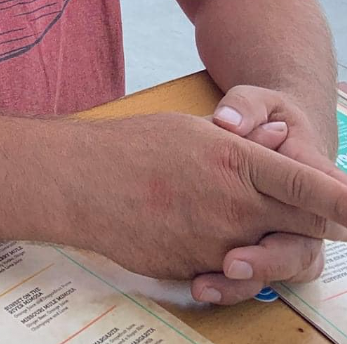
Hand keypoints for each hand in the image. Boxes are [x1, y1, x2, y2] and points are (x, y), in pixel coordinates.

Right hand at [75, 112, 346, 294]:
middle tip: (322, 215)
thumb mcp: (194, 130)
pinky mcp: (197, 271)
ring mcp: (218, 246)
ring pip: (268, 253)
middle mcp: (238, 209)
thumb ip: (244, 141)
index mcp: (240, 163)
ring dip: (264, 238)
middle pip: (306, 228)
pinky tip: (193, 228)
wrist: (80, 181)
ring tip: (225, 213)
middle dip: (320, 223)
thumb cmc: (136, 146)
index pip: (313, 188)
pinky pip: (229, 270)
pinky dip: (225, 253)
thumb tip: (283, 141)